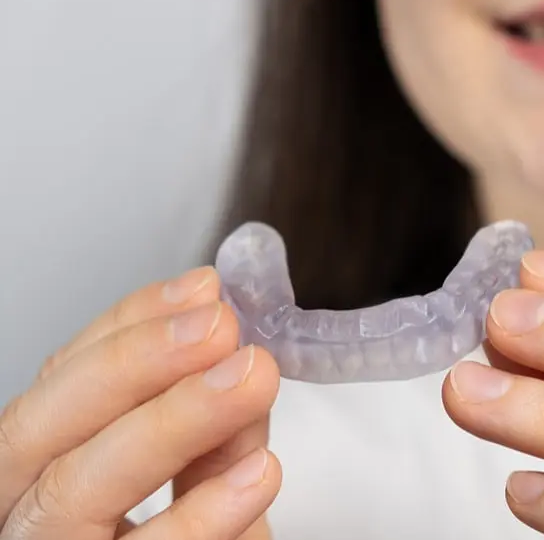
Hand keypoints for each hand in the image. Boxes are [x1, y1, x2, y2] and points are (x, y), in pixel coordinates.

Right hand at [0, 267, 281, 539]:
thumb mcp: (189, 482)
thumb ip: (209, 428)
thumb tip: (242, 356)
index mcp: (38, 469)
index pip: (60, 384)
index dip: (127, 326)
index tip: (205, 290)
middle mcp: (20, 516)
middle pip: (43, 432)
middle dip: (136, 365)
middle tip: (222, 327)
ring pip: (75, 495)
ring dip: (170, 425)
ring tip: (251, 380)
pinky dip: (198, 520)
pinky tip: (256, 480)